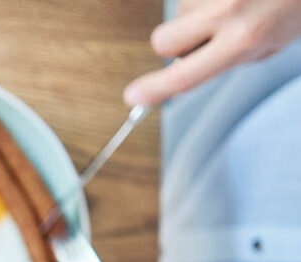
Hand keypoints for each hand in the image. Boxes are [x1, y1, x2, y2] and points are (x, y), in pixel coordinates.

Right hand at [124, 0, 300, 104]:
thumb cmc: (297, 6)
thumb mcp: (271, 44)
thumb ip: (229, 58)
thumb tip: (190, 63)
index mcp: (244, 39)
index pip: (185, 76)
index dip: (155, 89)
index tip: (134, 96)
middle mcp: (228, 12)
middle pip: (163, 41)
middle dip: (173, 44)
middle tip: (200, 38)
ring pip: (179, 13)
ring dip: (197, 13)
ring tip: (232, 4)